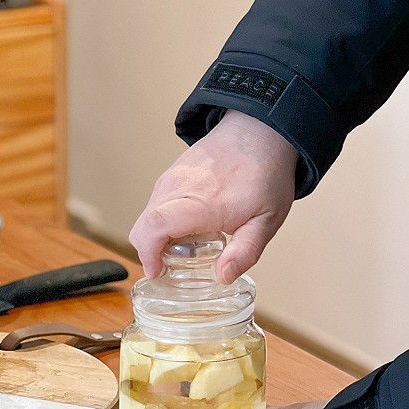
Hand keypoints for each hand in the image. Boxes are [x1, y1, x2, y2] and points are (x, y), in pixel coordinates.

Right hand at [128, 110, 298, 281]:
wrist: (259, 131)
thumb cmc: (265, 174)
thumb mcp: (266, 221)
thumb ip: (245, 252)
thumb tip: (222, 277)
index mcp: (200, 203)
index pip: (154, 227)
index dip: (147, 254)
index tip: (157, 272)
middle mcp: (178, 189)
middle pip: (142, 226)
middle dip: (149, 252)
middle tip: (172, 267)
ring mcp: (171, 179)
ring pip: (147, 215)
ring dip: (157, 236)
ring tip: (188, 245)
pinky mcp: (171, 174)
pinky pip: (155, 203)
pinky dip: (162, 221)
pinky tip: (189, 225)